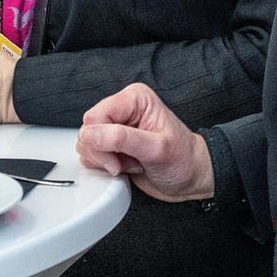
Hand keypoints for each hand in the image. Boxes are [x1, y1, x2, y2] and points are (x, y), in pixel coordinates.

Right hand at [77, 83, 215, 202]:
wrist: (190, 177)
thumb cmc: (183, 159)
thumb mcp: (156, 149)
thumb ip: (121, 139)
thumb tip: (90, 134)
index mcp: (135, 99)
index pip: (95, 116)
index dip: (101, 140)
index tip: (118, 157)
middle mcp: (123, 110)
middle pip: (87, 131)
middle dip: (103, 153)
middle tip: (128, 160)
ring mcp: (115, 129)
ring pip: (86, 145)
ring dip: (106, 161)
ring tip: (132, 161)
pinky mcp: (111, 146)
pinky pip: (91, 156)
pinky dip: (105, 167)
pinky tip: (126, 166)